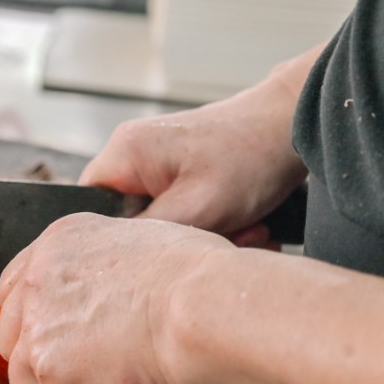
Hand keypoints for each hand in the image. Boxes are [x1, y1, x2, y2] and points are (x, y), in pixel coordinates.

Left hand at [0, 213, 230, 383]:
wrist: (202, 306)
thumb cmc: (196, 274)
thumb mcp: (139, 241)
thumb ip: (105, 266)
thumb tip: (116, 291)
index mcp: (57, 244)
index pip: (15, 289)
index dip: (38, 320)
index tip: (61, 336)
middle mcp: (36, 285)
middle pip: (13, 339)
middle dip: (48, 359)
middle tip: (93, 366)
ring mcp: (39, 332)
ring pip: (27, 383)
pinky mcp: (54, 376)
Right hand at [79, 66, 310, 236]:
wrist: (295, 124)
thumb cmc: (250, 154)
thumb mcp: (196, 207)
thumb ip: (146, 234)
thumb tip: (114, 259)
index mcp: (123, 153)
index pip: (88, 212)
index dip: (120, 243)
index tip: (160, 254)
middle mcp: (134, 154)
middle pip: (131, 222)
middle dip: (178, 242)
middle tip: (223, 237)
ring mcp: (159, 162)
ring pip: (165, 223)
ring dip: (207, 236)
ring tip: (246, 228)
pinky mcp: (182, 171)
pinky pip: (185, 213)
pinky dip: (216, 224)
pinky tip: (248, 223)